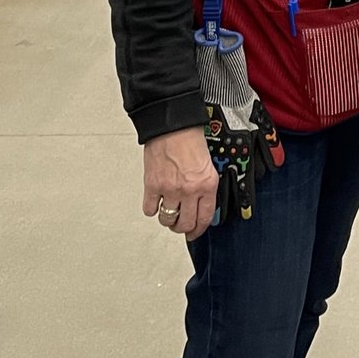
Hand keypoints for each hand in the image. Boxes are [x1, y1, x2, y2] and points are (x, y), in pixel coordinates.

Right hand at [143, 126, 218, 241]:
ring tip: (168, 212)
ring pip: (167, 220)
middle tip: (180, 225)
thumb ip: (205, 184)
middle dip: (183, 228)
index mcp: (207, 184)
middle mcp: (190, 190)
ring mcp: (170, 190)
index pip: (205, 218)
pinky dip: (152, 208)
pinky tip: (156, 201)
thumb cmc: (189, 138)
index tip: (195, 232)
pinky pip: (150, 210)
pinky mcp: (153, 186)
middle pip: (185, 224)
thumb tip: (201, 203)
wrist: (172, 125)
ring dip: (167, 219)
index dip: (199, 230)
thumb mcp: (208, 163)